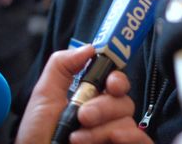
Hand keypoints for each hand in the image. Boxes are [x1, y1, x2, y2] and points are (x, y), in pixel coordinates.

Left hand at [16, 46, 151, 143]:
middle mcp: (105, 116)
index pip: (115, 82)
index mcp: (91, 98)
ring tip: (77, 139)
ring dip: (102, 129)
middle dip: (104, 106)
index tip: (110, 83)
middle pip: (124, 100)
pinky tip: (112, 140)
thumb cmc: (37, 135)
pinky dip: (130, 138)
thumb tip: (89, 48)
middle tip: (83, 116)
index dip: (117, 78)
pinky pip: (143, 140)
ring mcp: (114, 134)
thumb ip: (62, 65)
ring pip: (128, 121)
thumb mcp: (44, 95)